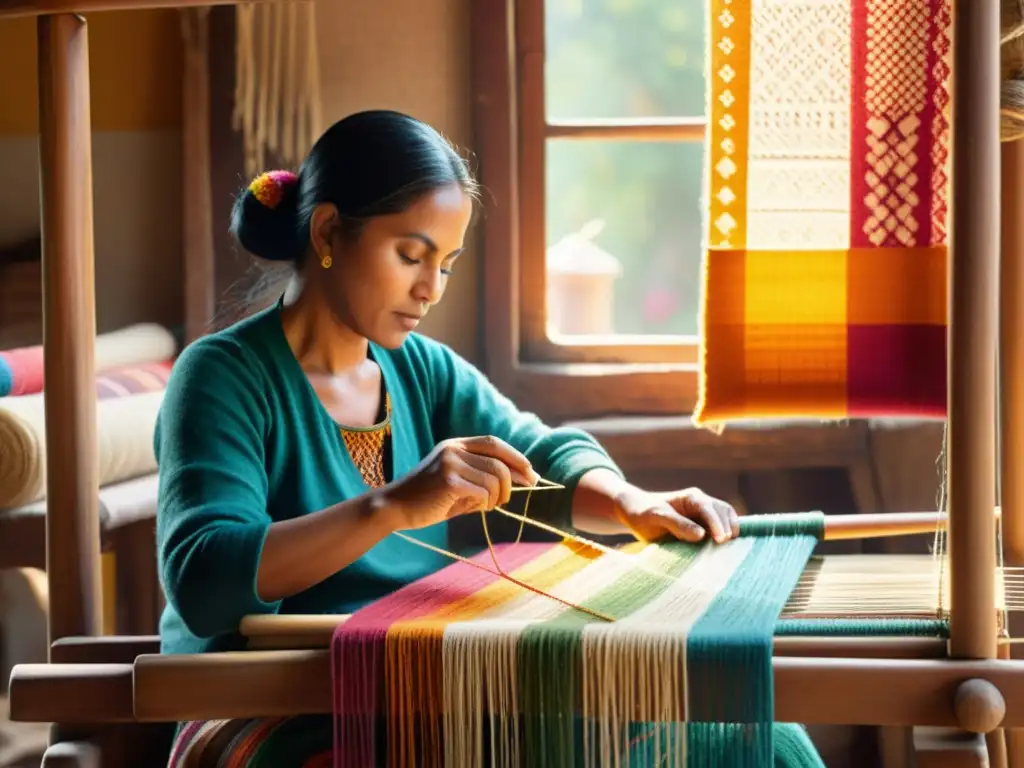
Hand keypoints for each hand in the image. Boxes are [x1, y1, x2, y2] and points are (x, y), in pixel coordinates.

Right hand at [377, 435, 539, 531]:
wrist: (394, 507)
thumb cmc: (427, 499)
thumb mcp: (456, 480)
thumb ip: (481, 475)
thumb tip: (520, 479)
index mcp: (455, 445)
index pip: (494, 443)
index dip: (516, 458)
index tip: (530, 473)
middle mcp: (454, 450)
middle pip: (499, 464)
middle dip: (512, 483)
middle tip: (506, 500)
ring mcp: (450, 463)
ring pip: (494, 480)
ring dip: (496, 498)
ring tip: (485, 506)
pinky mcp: (448, 481)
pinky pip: (482, 493)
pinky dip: (484, 504)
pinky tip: (472, 508)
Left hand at [612, 486, 739, 543]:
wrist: (636, 511)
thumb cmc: (644, 512)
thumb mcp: (656, 517)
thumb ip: (677, 524)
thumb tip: (701, 535)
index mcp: (691, 498)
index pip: (709, 508)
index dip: (717, 524)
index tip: (720, 540)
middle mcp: (701, 502)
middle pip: (723, 510)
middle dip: (727, 527)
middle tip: (724, 546)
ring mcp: (704, 512)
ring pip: (726, 516)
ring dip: (730, 529)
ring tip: (729, 546)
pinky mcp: (704, 522)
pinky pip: (722, 524)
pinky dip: (727, 533)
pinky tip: (726, 546)